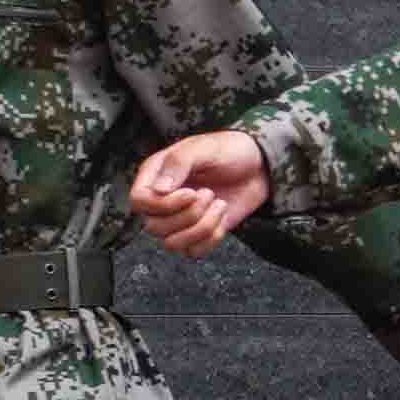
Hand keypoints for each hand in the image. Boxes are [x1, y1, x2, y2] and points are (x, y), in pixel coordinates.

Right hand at [131, 131, 267, 255]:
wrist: (260, 167)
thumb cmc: (230, 151)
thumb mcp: (204, 148)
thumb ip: (178, 164)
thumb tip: (158, 190)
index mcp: (156, 175)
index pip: (138, 201)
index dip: (162, 204)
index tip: (190, 192)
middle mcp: (163, 200)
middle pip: (153, 227)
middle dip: (187, 215)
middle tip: (209, 194)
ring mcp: (180, 219)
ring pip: (172, 243)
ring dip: (200, 227)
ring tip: (218, 204)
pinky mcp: (198, 233)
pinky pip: (193, 251)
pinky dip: (211, 238)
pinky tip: (222, 216)